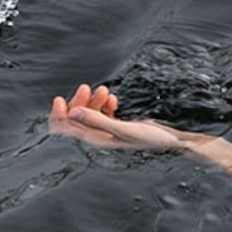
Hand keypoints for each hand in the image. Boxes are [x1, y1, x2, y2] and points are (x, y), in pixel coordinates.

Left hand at [46, 82, 186, 150]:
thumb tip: (72, 113)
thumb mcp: (123, 129)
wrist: (173, 142)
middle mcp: (97, 140)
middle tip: (88, 87)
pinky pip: (102, 114)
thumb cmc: (150, 140)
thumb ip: (97, 121)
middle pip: (76, 121)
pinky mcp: (116, 128)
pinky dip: (104, 105)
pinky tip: (113, 99)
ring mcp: (106, 134)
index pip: (66, 133)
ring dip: (94, 102)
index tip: (59, 99)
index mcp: (94, 143)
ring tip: (105, 91)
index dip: (58, 116)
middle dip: (79, 103)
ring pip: (89, 115)